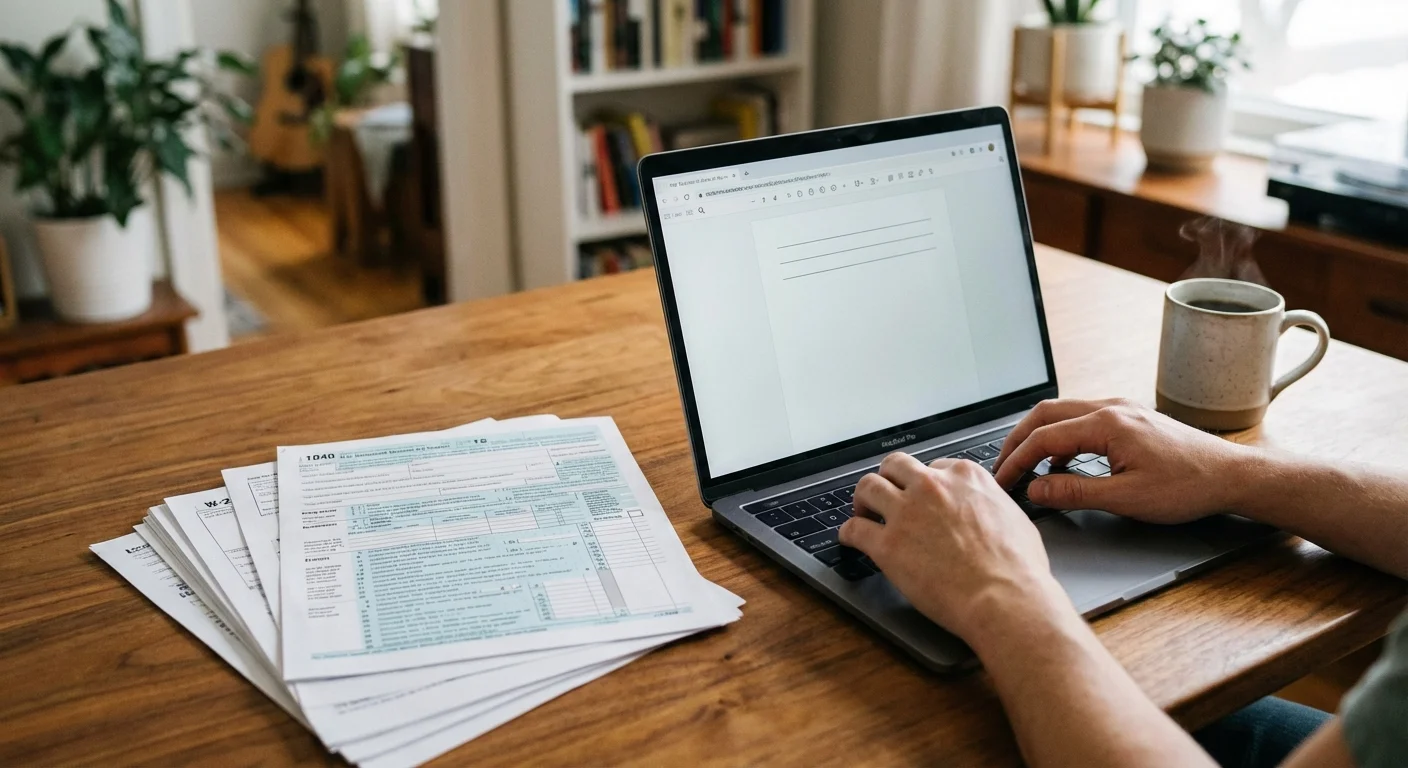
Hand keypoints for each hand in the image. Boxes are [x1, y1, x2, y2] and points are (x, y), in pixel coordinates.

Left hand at [838, 453, 1067, 645]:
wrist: (1005, 597)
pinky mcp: (887, 544)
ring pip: (868, 487)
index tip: (921, 495)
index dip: (925, 483)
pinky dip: (848, 533)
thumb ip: (991, 505)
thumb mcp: (1014, 518)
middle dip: (889, 479)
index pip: (934, 466)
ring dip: (863, 500)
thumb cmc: (1018, 568)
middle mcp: (932, 486)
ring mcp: (906, 513)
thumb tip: (988, 510)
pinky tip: (850, 540)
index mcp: (965, 477)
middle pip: (895, 466)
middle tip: (886, 496)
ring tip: (863, 513)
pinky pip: (854, 529)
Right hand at [992, 398, 1254, 522]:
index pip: (1044, 438)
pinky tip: (1062, 463)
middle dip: (1017, 441)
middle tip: (1002, 468)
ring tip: (1024, 465)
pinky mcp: (1129, 417)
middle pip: (1045, 414)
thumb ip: (1074, 491)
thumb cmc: (1188, 486)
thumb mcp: (1127, 498)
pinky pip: (1081, 419)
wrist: (1232, 475)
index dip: (1016, 461)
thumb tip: (1036, 489)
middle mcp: (1111, 407)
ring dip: (1038, 436)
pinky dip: (1061, 437)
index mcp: (1107, 424)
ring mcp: (1121, 409)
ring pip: (1062, 413)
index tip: (1003, 482)